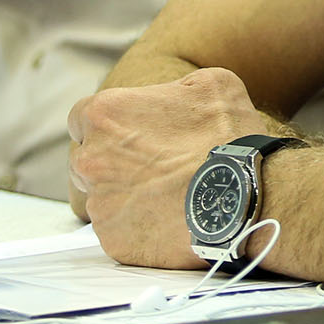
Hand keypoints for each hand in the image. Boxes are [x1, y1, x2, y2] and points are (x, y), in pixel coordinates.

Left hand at [68, 68, 273, 268]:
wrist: (243, 196)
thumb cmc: (227, 135)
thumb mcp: (210, 83)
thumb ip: (173, 86)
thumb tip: (171, 97)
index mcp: (104, 114)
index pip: (81, 118)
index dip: (106, 126)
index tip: (129, 134)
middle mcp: (90, 159)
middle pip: (85, 159)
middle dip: (110, 162)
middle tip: (150, 166)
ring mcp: (100, 204)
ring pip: (101, 198)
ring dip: (123, 195)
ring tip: (163, 194)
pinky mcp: (113, 241)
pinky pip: (117, 231)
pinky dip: (137, 227)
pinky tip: (167, 218)